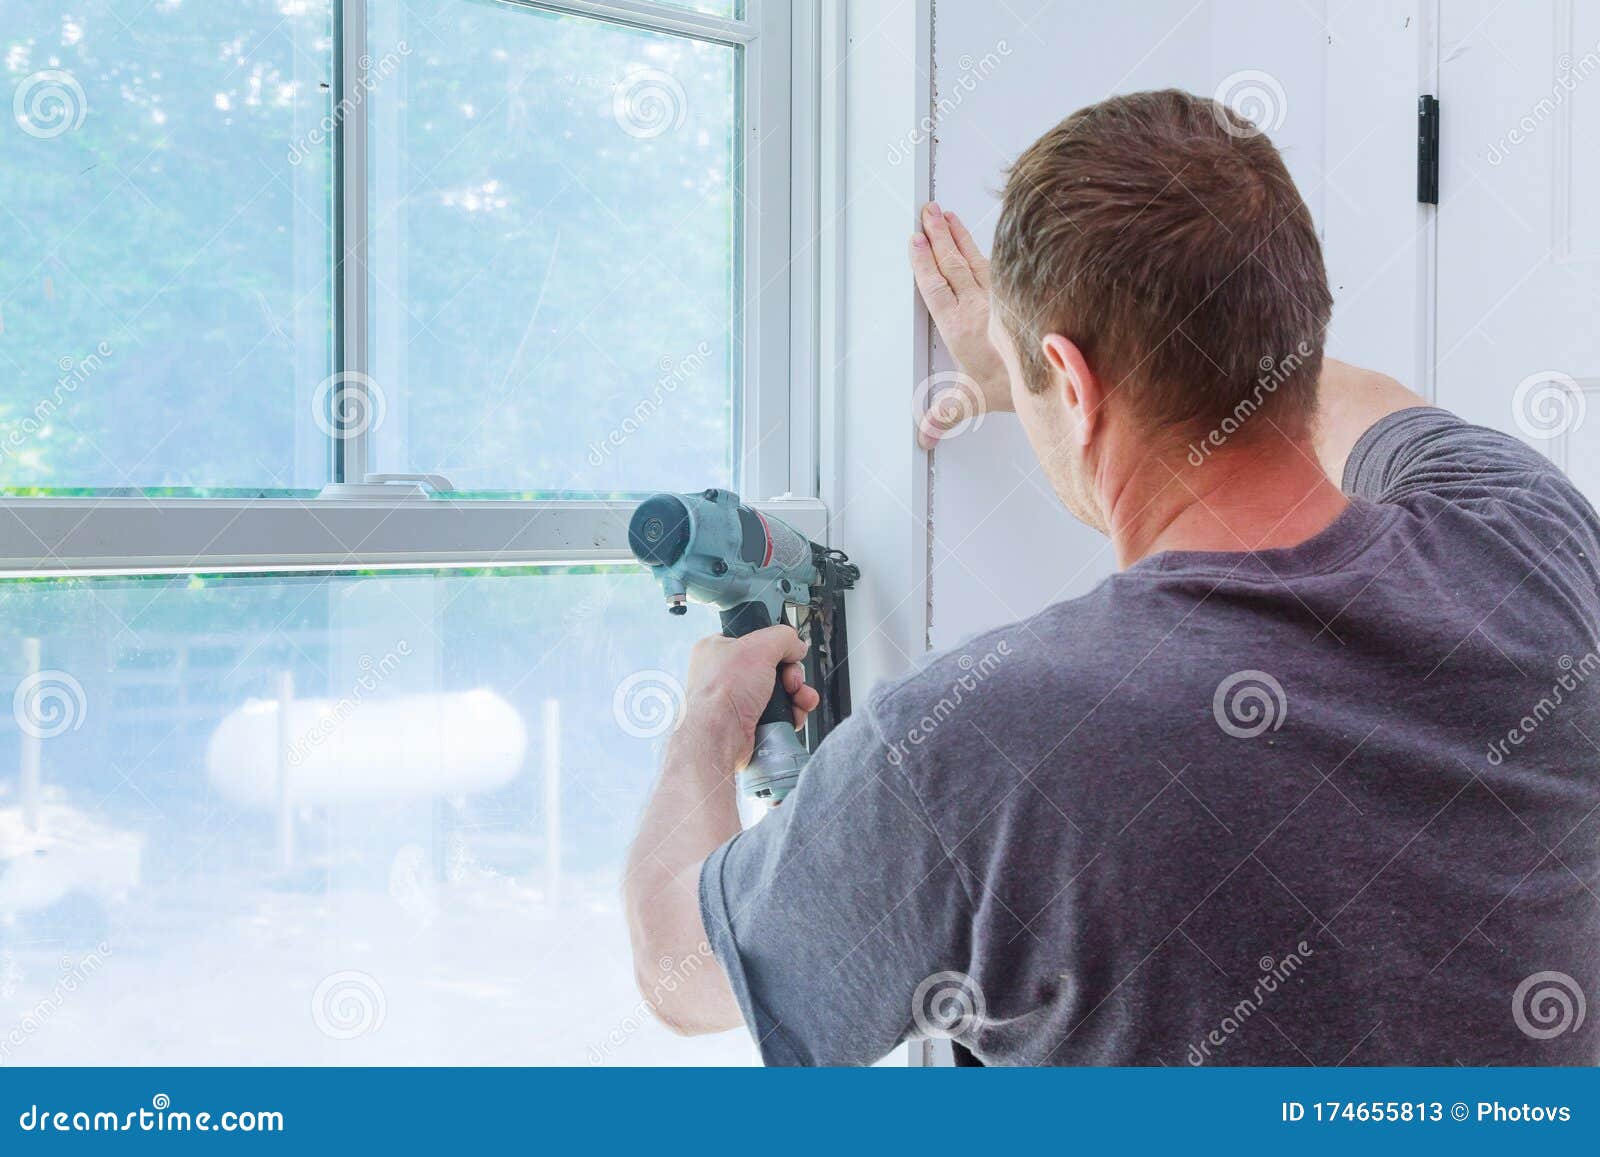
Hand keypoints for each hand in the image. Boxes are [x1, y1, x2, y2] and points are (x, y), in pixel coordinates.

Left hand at [683, 626, 819, 761]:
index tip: (786, 651)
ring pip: (781, 691)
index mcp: (719, 650)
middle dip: (791, 674)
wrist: (720, 736)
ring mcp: (739, 700)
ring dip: (797, 694)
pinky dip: (793, 713)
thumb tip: (796, 645)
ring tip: (798, 698)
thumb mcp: (758, 647)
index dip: (775, 646)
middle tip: (790, 680)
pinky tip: (794, 714)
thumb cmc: (722, 693)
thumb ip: (783, 637)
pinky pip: (781, 713)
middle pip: (774, 667)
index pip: (755, 639)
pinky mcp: (751, 722)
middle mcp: (727, 675)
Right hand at [909, 202, 1012, 447]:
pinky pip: (999, 263)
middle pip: (952, 263)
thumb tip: (926, 433)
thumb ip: (945, 413)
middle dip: (937, 235)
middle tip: (927, 212)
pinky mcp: (1020, 291)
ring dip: (958, 234)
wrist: (1056, 372)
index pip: (935, 287)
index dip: (923, 262)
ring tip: (946, 215)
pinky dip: (988, 246)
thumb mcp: (972, 400)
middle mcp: (978, 305)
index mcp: (960, 327)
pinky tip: (986, 237)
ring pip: (974, 257)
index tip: (915, 240)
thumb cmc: (1017, 383)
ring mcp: (1000, 295)